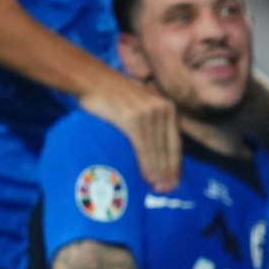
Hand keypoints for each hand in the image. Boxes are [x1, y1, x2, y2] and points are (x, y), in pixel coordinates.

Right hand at [80, 73, 180, 191]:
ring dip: (158, 171)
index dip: (175, 163)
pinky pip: (143, 146)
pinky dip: (147, 163)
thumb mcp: (142, 104)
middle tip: (167, 189)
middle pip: (169, 147)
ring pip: (157, 149)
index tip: (175, 181)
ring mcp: (149, 114)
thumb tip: (155, 149)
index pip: (175, 142)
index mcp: (167, 108)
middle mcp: (163, 109)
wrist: (92, 79)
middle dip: (169, 171)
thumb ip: (152, 121)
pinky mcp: (133, 119)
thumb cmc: (114, 94)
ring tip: (158, 187)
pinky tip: (148, 176)